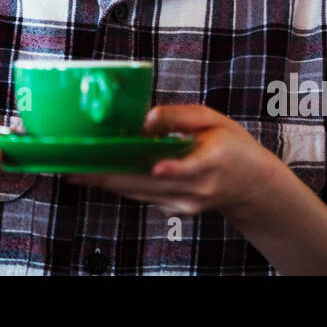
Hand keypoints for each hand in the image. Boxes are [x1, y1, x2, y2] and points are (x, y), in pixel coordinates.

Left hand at [65, 105, 282, 218]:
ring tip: (76, 172)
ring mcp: (185, 203)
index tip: (155, 167)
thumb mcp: (213, 120)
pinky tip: (96, 176)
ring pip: (139, 192)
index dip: (172, 168)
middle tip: (78, 168)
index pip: (191, 167)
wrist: (250, 186)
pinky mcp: (175, 210)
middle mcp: (198, 187)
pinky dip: (119, 185)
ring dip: (106, 182)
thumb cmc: (231, 146)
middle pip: (149, 183)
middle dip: (111, 176)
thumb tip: (146, 119)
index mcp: (213, 160)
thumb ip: (180, 117)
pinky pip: (142, 196)